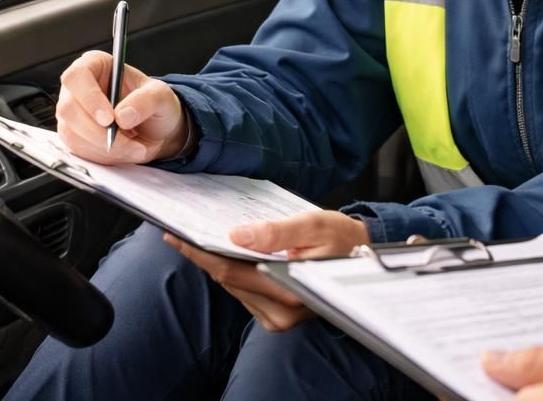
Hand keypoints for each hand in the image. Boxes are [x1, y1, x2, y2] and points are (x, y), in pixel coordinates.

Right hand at [55, 49, 187, 163]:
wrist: (154, 129)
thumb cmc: (153, 104)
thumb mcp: (161, 96)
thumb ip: (146, 100)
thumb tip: (123, 115)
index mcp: (96, 66)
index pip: (77, 76)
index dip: (89, 97)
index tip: (109, 118)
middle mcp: (78, 88)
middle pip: (68, 109)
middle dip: (98, 132)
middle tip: (126, 140)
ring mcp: (72, 114)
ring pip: (72, 133)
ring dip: (104, 147)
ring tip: (133, 147)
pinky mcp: (73, 136)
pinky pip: (78, 150)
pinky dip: (102, 156)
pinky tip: (123, 151)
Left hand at [163, 211, 370, 331]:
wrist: (365, 257)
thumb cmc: (343, 238)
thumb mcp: (314, 224)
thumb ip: (276, 232)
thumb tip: (237, 235)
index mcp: (290, 289)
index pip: (231, 272)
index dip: (201, 253)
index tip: (177, 237)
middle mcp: (283, 311)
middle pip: (228, 282)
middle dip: (203, 257)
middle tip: (179, 234)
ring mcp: (280, 318)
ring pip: (234, 289)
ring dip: (216, 265)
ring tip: (197, 241)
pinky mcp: (278, 317)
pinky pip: (245, 294)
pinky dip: (233, 274)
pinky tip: (227, 255)